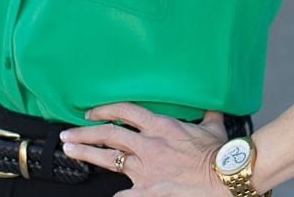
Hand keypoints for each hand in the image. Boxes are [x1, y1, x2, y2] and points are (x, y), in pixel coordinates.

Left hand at [60, 102, 231, 195]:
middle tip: (68, 133)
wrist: (224, 177)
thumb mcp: (213, 126)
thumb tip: (211, 105)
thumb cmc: (220, 153)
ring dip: (86, 154)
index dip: (104, 109)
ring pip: (108, 159)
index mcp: (162, 125)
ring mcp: (146, 168)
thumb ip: (208, 113)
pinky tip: (109, 195)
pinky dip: (116, 195)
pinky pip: (124, 194)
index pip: (125, 111)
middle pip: (108, 134)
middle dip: (84, 133)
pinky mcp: (148, 190)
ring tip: (70, 151)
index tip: (91, 112)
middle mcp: (149, 144)